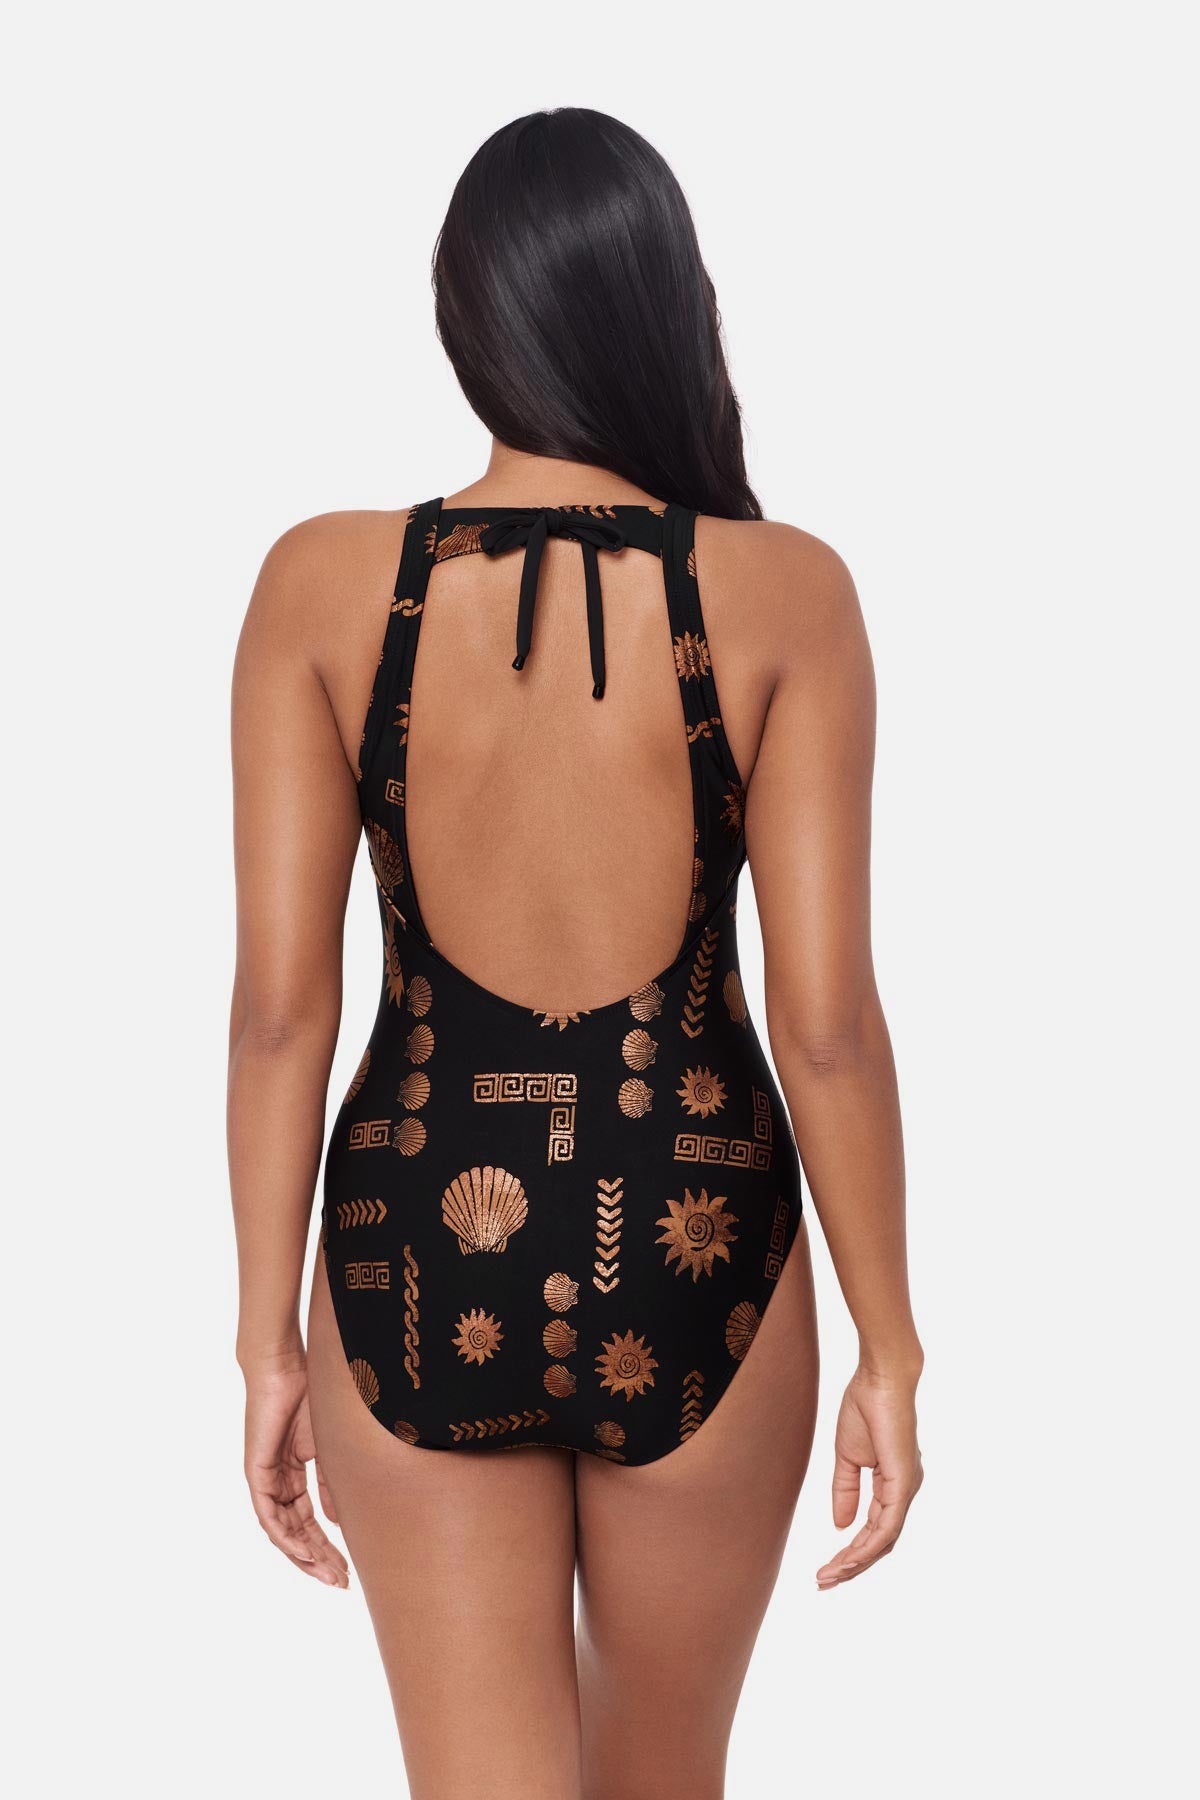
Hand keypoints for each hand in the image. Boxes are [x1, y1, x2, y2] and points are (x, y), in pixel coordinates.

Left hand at [243, 1357, 349, 1587]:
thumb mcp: (328, 1447)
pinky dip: (285, 1537)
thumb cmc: (309, 1395)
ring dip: (305, 1556)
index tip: (348, 1567)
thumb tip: (336, 1521)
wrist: (286, 1367)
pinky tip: (303, 1554)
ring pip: (283, 1531)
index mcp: (292, 1474)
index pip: (308, 1521)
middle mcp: (276, 1482)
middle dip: (319, 1559)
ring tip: (329, 1575)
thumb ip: (331, 1484)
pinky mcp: (256, 1473)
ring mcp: (265, 1479)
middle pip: (297, 1533)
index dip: (327, 1546)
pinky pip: (268, 1515)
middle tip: (342, 1582)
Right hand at [816, 1364, 922, 1588]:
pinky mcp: (902, 1483)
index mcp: (893, 1484)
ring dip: (856, 1563)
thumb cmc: (866, 1406)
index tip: (826, 1568)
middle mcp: (904, 1491)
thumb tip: (841, 1525)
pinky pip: (888, 1527)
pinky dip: (868, 1547)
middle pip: (881, 1543)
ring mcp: (906, 1489)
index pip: (874, 1530)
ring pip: (884, 1541)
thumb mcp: (848, 1456)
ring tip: (830, 1576)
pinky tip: (849, 1560)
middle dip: (852, 1566)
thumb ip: (846, 1490)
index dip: (851, 1552)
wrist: (879, 1378)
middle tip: (824, 1582)